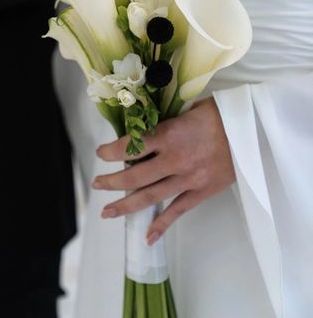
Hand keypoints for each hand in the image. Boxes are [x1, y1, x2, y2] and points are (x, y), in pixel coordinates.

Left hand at [92, 98, 234, 244]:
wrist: (249, 130)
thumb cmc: (216, 113)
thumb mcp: (185, 108)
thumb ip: (163, 120)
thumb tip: (141, 124)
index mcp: (168, 135)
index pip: (131, 146)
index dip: (111, 152)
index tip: (101, 153)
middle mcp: (174, 160)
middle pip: (134, 176)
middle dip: (112, 182)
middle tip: (97, 184)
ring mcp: (187, 179)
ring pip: (150, 196)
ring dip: (126, 205)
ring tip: (108, 211)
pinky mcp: (201, 192)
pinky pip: (177, 212)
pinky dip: (161, 226)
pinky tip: (147, 237)